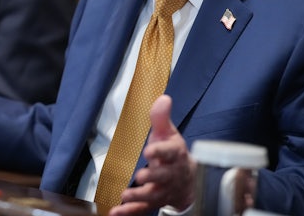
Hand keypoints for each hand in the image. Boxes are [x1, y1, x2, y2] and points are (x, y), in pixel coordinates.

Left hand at [109, 95, 195, 215]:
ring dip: (140, 197)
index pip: (170, 152)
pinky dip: (130, 212)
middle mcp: (171, 174)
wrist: (188, 180)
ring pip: (154, 195)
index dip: (161, 151)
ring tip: (126, 195)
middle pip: (164, 177)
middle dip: (153, 177)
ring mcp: (163, 190)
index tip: (150, 150)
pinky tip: (116, 212)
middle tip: (141, 176)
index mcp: (175, 154)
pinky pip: (143, 209)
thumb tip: (163, 98)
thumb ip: (162, 118)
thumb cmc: (173, 153)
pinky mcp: (154, 202)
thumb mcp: (169, 133)